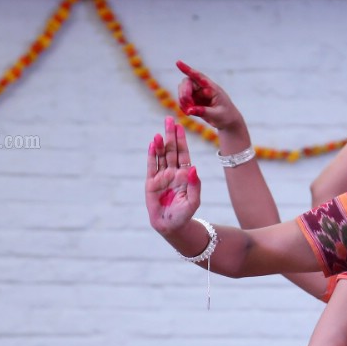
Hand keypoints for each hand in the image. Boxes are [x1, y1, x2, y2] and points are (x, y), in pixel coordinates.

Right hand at [145, 117, 201, 234]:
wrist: (172, 226)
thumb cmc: (185, 214)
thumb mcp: (194, 201)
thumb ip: (195, 185)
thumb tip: (193, 167)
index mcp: (185, 175)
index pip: (183, 154)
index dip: (182, 141)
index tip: (181, 126)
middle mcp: (173, 172)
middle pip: (172, 150)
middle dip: (171, 135)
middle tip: (169, 119)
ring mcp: (161, 177)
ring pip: (161, 156)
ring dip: (160, 143)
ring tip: (160, 131)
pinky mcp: (151, 183)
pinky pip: (151, 166)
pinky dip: (151, 155)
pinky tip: (152, 143)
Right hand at [176, 61, 245, 132]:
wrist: (229, 122)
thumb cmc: (227, 116)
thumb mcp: (217, 115)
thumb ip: (203, 111)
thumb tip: (190, 110)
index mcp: (212, 88)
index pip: (199, 76)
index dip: (188, 69)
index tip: (178, 62)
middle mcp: (203, 88)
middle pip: (187, 83)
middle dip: (184, 93)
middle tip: (189, 106)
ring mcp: (197, 94)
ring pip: (182, 91)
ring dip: (182, 101)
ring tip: (190, 112)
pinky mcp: (193, 100)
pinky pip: (182, 100)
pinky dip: (183, 106)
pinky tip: (189, 113)